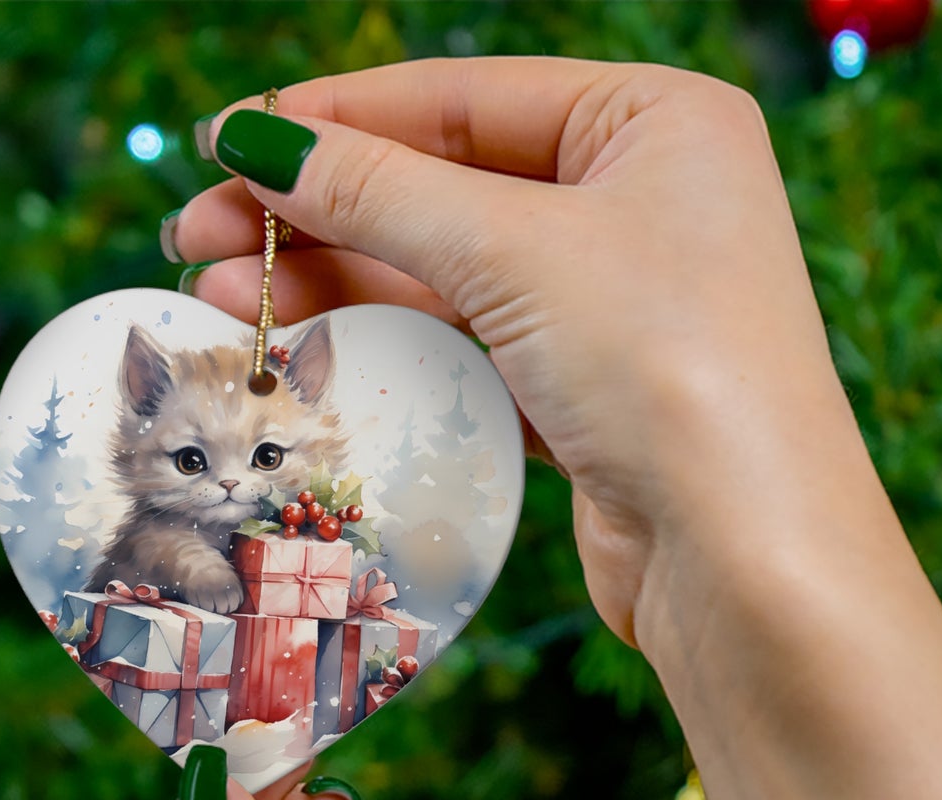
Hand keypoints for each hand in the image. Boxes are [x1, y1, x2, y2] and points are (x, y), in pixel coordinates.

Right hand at [170, 57, 856, 650]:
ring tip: (225, 298)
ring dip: (339, 283)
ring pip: (450, 274)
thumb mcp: (516, 250)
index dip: (336, 118)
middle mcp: (643, 202)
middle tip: (197, 236)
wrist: (744, 558)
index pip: (465, 99)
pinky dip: (393, 345)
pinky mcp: (590, 393)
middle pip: (446, 186)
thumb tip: (258, 141)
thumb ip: (380, 190)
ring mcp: (617, 303)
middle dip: (319, 212)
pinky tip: (309, 348)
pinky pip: (472, 346)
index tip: (226, 140)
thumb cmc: (666, 368)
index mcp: (656, 122)